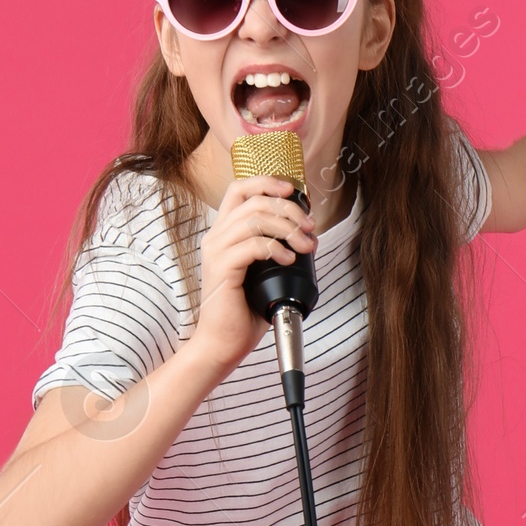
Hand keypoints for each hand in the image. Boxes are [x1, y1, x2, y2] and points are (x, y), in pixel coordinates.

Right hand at [189, 175, 316, 377]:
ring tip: (304, 245)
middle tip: (309, 228)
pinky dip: (276, 248)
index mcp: (223, 233)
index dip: (267, 182)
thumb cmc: (244, 311)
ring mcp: (216, 252)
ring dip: (287, 228)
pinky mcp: (222, 269)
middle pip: (254, 200)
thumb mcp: (263, 271)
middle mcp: (216, 238)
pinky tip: (288, 260)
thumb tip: (305, 234)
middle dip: (289, 209)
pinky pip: (252, 245)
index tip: (293, 191)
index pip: (239, 189)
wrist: (223, 343)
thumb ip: (273, 247)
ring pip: (254, 218)